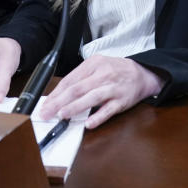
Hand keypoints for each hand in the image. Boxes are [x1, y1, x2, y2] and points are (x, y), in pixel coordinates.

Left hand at [38, 55, 164, 128]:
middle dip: (59, 102)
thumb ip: (80, 79)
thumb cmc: (115, 71)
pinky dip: (98, 117)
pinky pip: (109, 110)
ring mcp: (113, 88)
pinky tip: (88, 123)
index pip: (70, 80)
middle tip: (47, 112)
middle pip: (77, 88)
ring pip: (92, 97)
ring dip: (75, 107)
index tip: (45, 104)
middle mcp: (103, 74)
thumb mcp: (97, 67)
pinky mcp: (122, 100)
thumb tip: (58, 96)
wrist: (142, 74)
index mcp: (93, 64)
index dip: (55, 94)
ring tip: (62, 115)